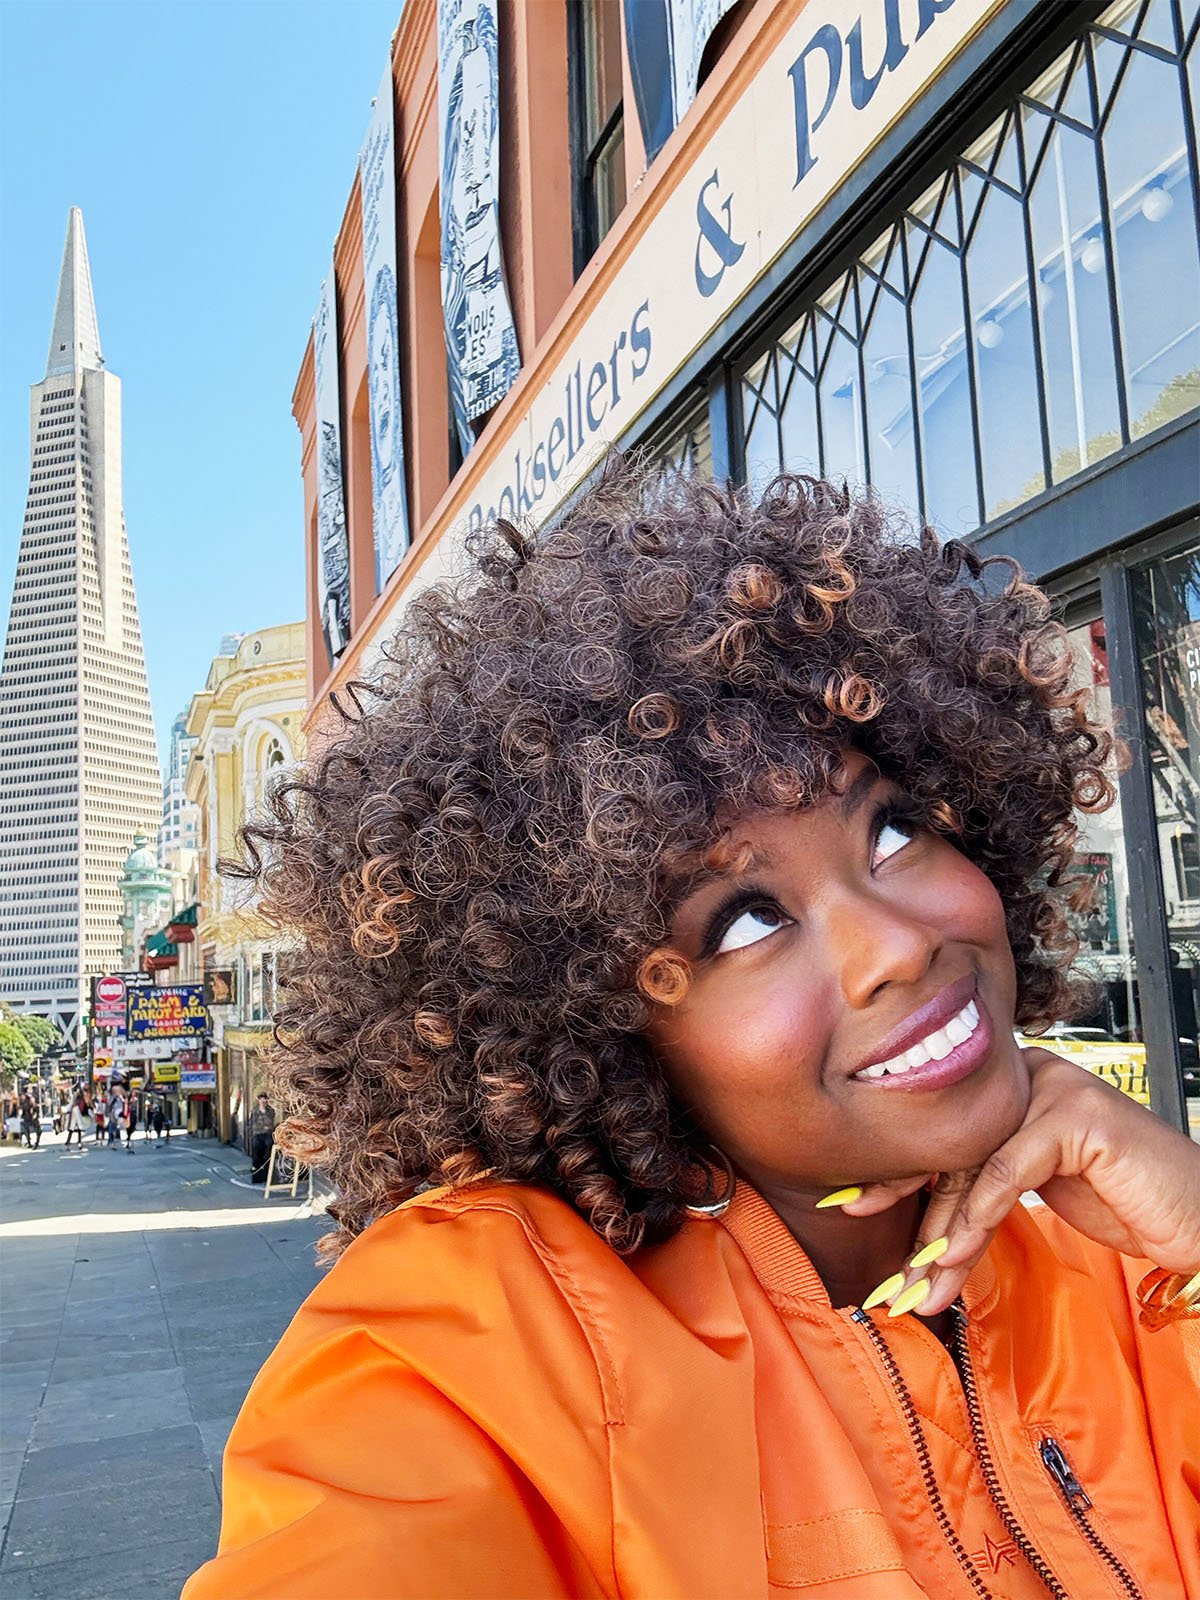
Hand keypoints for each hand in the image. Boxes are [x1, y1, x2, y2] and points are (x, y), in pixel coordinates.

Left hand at [846, 1049, 1199, 1316]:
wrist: (1198, 1218)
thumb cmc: (1125, 1201)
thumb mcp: (1038, 1188)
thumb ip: (984, 1184)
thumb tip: (918, 1225)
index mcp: (1013, 1084)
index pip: (942, 1127)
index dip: (895, 1170)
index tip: (850, 1205)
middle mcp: (1028, 1074)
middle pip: (950, 1144)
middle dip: (911, 1213)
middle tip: (885, 1270)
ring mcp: (1053, 1087)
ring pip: (972, 1164)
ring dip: (943, 1235)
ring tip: (919, 1285)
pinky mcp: (1075, 1115)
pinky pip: (1005, 1171)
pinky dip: (976, 1218)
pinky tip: (955, 1256)